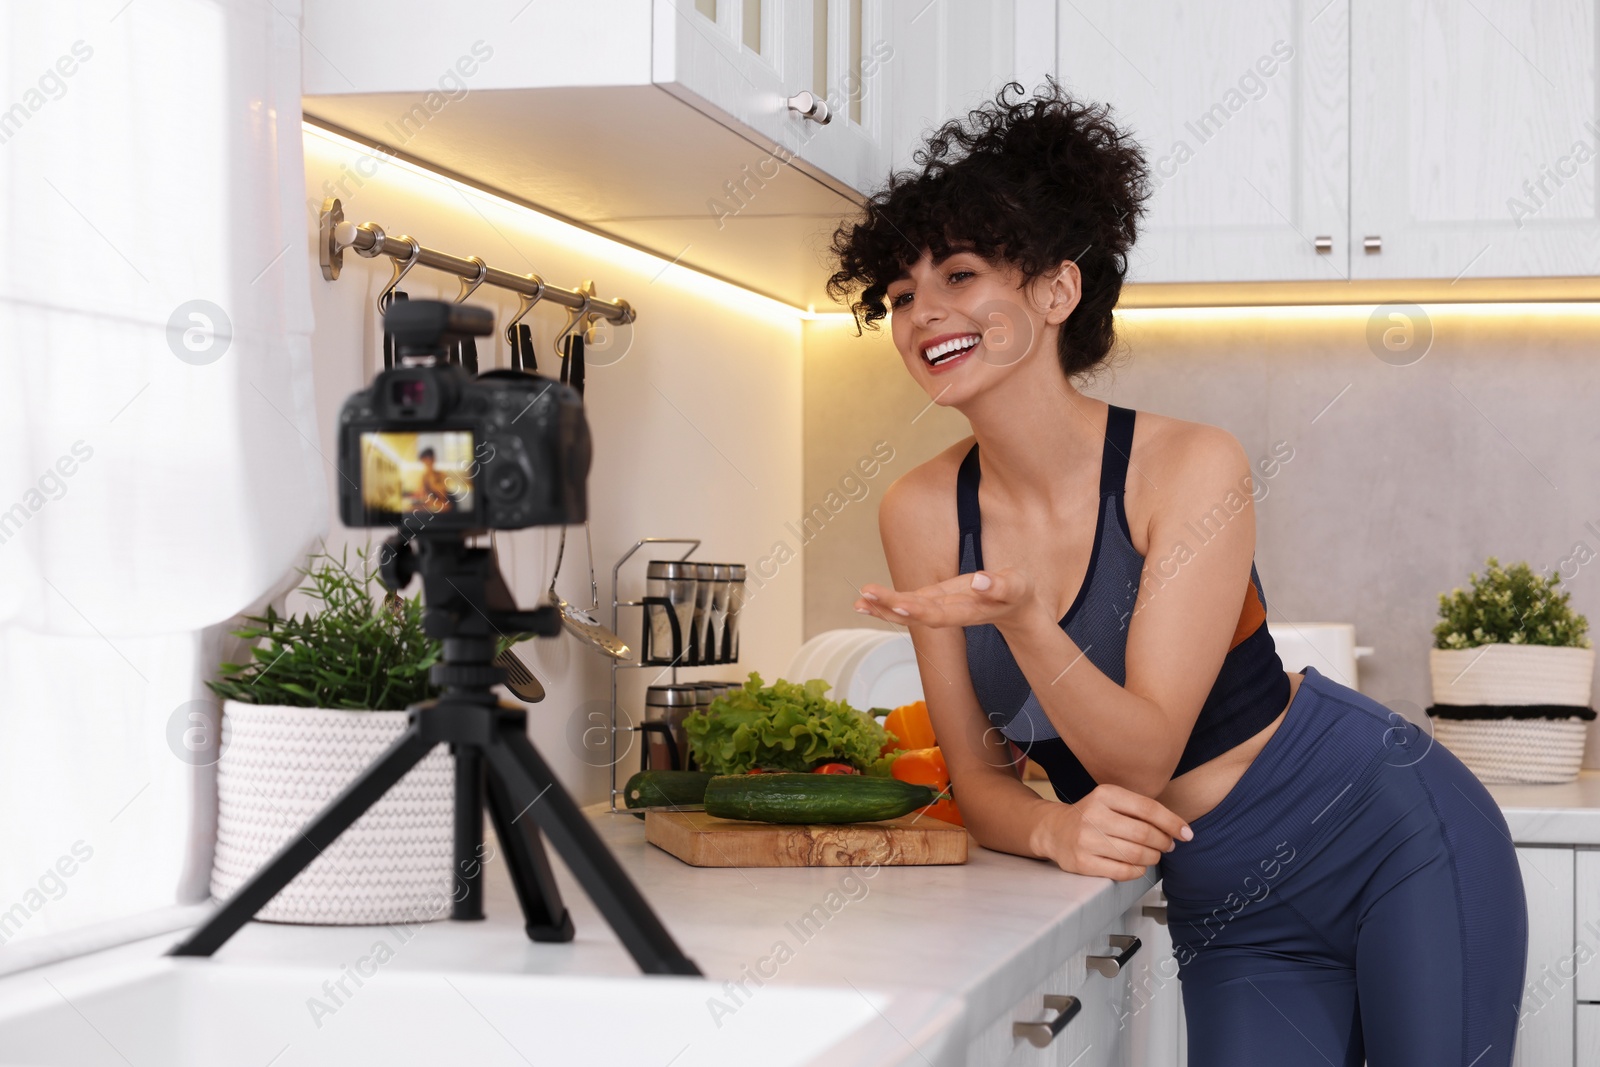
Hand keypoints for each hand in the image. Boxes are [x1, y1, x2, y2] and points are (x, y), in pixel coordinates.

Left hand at [853, 567, 1042, 629]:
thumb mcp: (1016, 587)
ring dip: (881, 607)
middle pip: (915, 613)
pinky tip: (865, 599)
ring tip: (858, 601)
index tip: (899, 602)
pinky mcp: (934, 599)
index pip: (939, 614)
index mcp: (967, 611)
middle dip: (890, 605)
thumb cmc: (1018, 594)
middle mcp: (948, 613)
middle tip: (865, 596)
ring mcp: (939, 608)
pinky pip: (906, 602)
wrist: (1016, 608)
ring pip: (906, 610)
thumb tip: (978, 580)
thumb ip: (999, 586)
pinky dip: (885, 602)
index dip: (919, 610)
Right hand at [1031, 784, 1192, 880]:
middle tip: (1168, 845)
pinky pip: (1122, 871)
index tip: (1186, 833)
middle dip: (1163, 842)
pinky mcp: (1082, 862)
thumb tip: (1179, 828)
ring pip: (1135, 854)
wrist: (1054, 830)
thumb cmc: (1091, 815)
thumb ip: (1140, 809)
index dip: (1172, 822)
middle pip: (1144, 834)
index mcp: (1104, 794)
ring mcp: (1086, 840)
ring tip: (1154, 855)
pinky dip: (1138, 870)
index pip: (1147, 808)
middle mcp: (1093, 815)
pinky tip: (1139, 865)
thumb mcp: (1111, 800)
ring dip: (1153, 857)